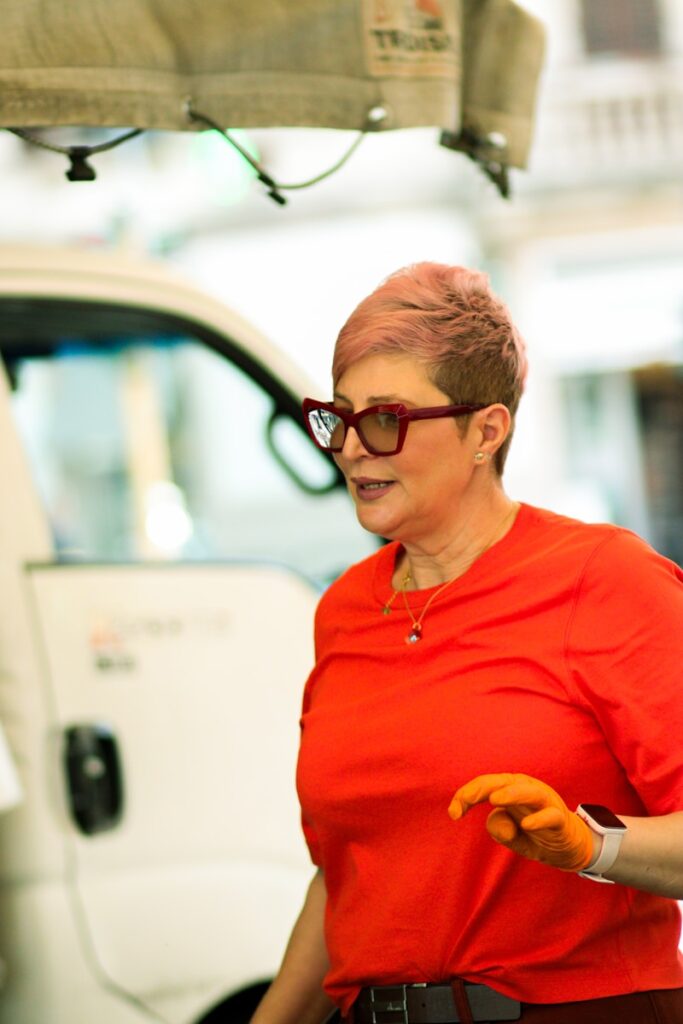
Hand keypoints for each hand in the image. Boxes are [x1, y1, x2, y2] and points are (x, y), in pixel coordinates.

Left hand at [448, 772, 593, 871]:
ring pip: (530, 792)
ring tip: (495, 799)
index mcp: (512, 789)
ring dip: (512, 794)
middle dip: (482, 788)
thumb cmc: (534, 833)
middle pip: (503, 781)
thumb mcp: (511, 835)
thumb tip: (495, 819)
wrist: (568, 847)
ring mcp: (546, 803)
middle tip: (465, 800)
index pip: (485, 785)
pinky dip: (539, 819)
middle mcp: (528, 790)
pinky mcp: (561, 820)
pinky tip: (526, 825)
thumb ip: (499, 827)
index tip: (453, 813)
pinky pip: (551, 816)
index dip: (466, 796)